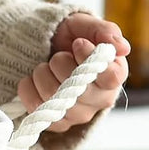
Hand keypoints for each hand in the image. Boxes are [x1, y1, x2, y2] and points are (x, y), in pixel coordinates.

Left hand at [16, 13, 129, 132]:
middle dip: (59, 63)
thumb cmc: (70, 38)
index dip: (89, 58)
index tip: (77, 43)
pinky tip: (32, 80)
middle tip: (57, 55)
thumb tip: (121, 48)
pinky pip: (37, 110)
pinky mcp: (57, 123)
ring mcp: (78, 114)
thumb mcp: (84, 26)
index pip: (111, 76)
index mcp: (114, 74)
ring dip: (41, 75)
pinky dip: (28, 90)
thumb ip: (103, 31)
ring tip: (44, 66)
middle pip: (76, 87)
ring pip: (54, 99)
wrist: (44, 50)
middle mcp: (100, 99)